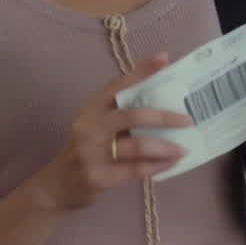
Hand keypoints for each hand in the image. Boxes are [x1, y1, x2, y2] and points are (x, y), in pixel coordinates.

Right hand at [33, 53, 192, 211]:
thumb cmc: (85, 149)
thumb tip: (160, 93)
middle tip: (187, 119)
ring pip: (137, 146)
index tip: (165, 59)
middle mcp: (89, 126)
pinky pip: (135, 170)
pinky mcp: (98, 177)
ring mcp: (91, 152)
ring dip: (165, 147)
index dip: (142, 71)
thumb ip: (121, 110)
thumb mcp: (97, 124)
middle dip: (165, 117)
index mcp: (91, 107)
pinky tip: (170, 163)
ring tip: (183, 148)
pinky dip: (157, 166)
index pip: (118, 84)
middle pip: (133, 115)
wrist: (58, 185)